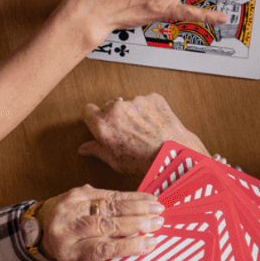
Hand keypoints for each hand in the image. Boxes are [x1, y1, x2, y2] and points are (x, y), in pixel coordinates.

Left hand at [34, 184, 163, 260]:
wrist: (38, 226)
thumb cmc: (66, 246)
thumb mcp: (81, 257)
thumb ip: (105, 251)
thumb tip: (140, 242)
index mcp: (69, 250)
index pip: (103, 248)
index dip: (129, 246)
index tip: (151, 243)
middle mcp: (69, 227)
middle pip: (108, 224)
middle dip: (137, 223)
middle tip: (159, 222)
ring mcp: (73, 206)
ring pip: (110, 205)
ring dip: (137, 206)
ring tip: (157, 208)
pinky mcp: (78, 191)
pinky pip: (108, 193)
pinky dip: (130, 196)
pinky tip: (145, 198)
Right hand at [79, 93, 209, 175]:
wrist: (174, 155)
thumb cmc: (146, 162)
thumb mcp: (116, 162)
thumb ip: (98, 150)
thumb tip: (85, 148)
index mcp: (103, 125)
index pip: (88, 110)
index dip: (94, 118)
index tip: (99, 122)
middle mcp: (117, 109)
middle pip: (109, 107)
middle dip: (116, 117)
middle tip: (128, 133)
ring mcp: (136, 101)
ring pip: (129, 104)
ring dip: (134, 113)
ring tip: (145, 131)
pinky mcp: (153, 98)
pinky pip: (146, 101)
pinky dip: (149, 110)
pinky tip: (154, 125)